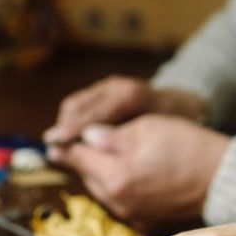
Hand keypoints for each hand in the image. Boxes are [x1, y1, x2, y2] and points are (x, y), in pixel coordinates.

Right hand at [43, 75, 205, 145]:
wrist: (182, 104)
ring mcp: (107, 86)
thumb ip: (127, 138)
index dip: (72, 129)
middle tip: (53, 149)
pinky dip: (73, 121)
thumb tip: (93, 147)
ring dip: (66, 125)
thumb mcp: (155, 133)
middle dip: (64, 127)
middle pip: (77, 106)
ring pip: (75, 104)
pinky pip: (80, 104)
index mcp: (130, 95)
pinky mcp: (102, 90)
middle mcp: (115, 86)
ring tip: (61, 146)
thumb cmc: (173, 124)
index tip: (55, 143)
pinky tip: (73, 139)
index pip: (93, 113)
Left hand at [53, 114, 229, 227]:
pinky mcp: (148, 221)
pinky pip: (123, 202)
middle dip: (85, 162)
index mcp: (115, 176)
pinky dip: (122, 188)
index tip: (55, 141)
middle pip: (89, 177)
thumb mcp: (147, 128)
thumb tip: (85, 138)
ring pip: (105, 191)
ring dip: (104, 176)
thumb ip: (109, 135)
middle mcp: (119, 201)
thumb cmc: (190, 147)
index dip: (66, 146)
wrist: (226, 179)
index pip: (77, 158)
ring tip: (111, 161)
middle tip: (81, 147)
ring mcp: (134, 215)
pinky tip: (135, 176)